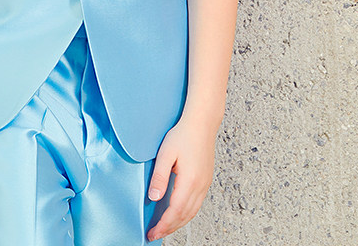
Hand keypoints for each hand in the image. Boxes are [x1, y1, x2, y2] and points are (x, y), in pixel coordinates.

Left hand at [145, 115, 218, 241]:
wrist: (202, 123)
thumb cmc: (183, 135)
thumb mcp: (165, 154)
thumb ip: (159, 177)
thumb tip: (153, 198)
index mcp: (189, 181)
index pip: (175, 212)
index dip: (163, 226)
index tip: (152, 233)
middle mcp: (200, 186)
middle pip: (184, 216)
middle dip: (169, 228)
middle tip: (155, 234)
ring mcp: (205, 184)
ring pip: (192, 212)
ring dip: (178, 223)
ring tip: (165, 228)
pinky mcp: (206, 180)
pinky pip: (196, 204)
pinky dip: (186, 214)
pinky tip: (178, 213)